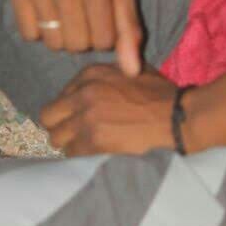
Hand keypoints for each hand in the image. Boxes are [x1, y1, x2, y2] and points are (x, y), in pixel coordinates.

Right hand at [10, 0, 143, 75]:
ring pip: (52, 42)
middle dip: (83, 35)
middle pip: (76, 45)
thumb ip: (130, 32)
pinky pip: (28, 33)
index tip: (102, 15)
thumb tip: (131, 74)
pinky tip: (47, 7)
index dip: (105, 33)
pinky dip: (39, 27)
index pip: (103, 41)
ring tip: (66, 10)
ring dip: (61, 33)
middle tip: (83, 12)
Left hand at [40, 63, 177, 154]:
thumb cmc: (158, 93)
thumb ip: (106, 75)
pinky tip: (96, 153)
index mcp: (91, 73)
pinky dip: (80, 156)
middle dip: (61, 126)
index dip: (69, 110)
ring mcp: (86, 117)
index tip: (80, 118)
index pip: (60, 96)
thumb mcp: (131, 70)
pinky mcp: (93, 140)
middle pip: (49, 116)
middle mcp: (84, 93)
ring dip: (69, 143)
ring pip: (57, 138)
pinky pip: (71, 153)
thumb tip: (88, 86)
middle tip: (76, 134)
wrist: (175, 115)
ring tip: (86, 146)